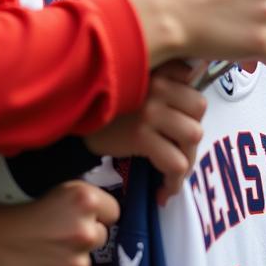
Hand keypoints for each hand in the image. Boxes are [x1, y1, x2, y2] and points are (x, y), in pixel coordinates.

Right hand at [0, 183, 118, 265]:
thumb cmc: (15, 215)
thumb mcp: (57, 194)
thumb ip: (85, 204)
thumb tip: (104, 214)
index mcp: (86, 201)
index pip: (113, 211)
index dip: (97, 215)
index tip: (80, 218)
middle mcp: (87, 231)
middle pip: (102, 237)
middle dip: (84, 237)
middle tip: (54, 237)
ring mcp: (77, 264)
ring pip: (84, 262)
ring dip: (69, 260)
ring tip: (41, 255)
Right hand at [84, 61, 204, 205]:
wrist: (67, 121)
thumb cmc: (109, 107)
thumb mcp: (140, 84)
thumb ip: (169, 78)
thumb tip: (196, 75)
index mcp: (161, 73)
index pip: (198, 100)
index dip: (193, 122)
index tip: (179, 134)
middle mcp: (159, 87)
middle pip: (198, 117)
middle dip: (190, 144)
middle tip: (175, 157)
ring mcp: (150, 111)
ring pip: (192, 139)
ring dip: (185, 162)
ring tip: (172, 176)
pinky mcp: (140, 135)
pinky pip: (174, 163)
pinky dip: (174, 182)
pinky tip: (164, 191)